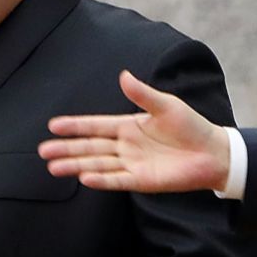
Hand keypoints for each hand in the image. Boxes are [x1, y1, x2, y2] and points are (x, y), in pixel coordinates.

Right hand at [39, 70, 229, 192]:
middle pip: (90, 147)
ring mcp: (132, 164)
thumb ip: (142, 94)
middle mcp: (126, 146)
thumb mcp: (166, 105)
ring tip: (53, 167)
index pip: (95, 126)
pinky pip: (117, 180)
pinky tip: (84, 178)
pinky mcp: (142, 181)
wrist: (213, 152)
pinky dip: (101, 179)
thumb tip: (122, 75)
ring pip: (98, 164)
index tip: (53, 126)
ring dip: (76, 165)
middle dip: (67, 149)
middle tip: (43, 151)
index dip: (75, 126)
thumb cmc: (192, 126)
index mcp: (129, 126)